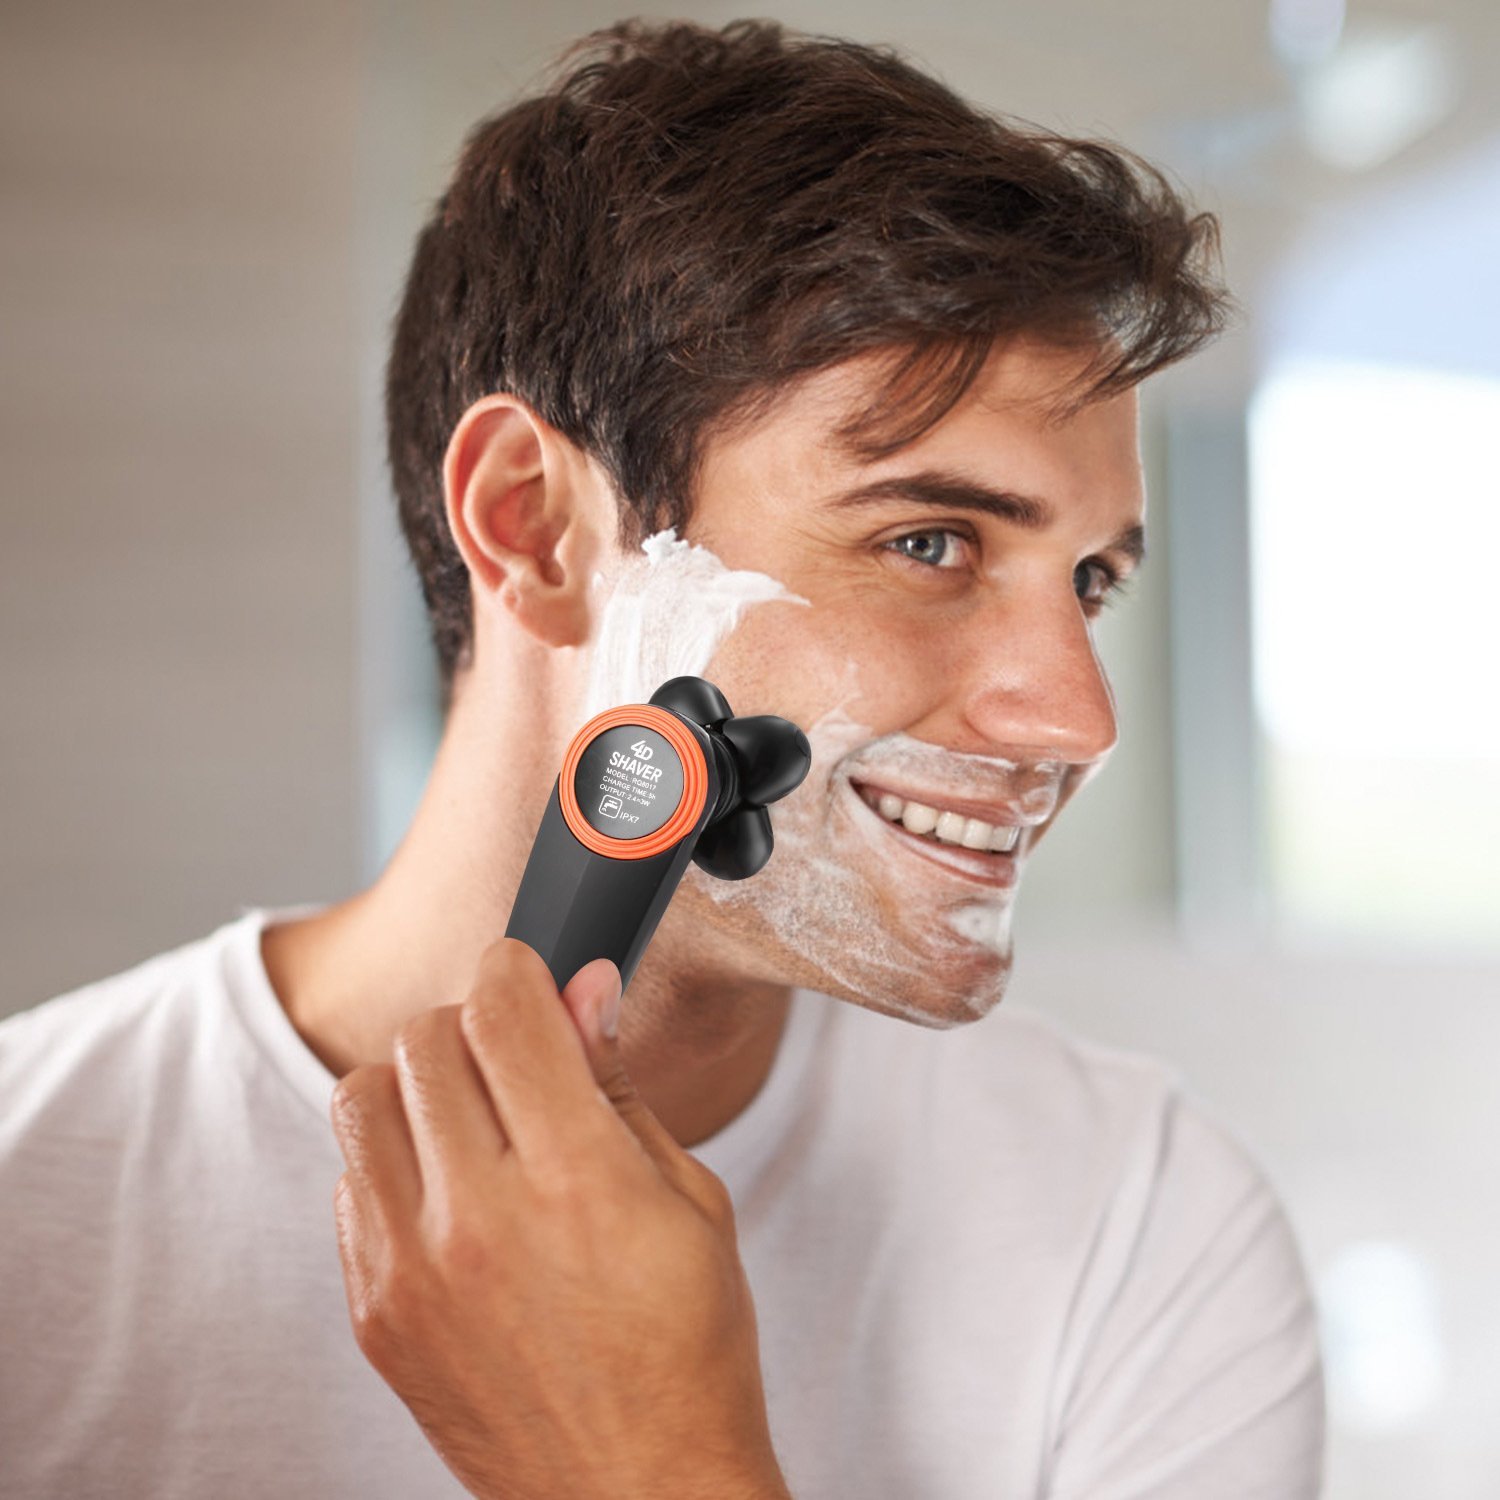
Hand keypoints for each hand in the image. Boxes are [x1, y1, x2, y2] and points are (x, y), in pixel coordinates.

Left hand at [328, 938, 790, 1499]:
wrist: (639, 1495)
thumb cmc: (689, 1351)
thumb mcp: (691, 1201)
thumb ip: (618, 1087)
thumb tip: (584, 993)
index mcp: (576, 1180)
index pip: (502, 1008)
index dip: (520, 969)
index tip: (533, 975)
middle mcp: (479, 1218)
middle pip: (424, 1037)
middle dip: (474, 1021)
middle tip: (516, 1056)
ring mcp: (411, 1271)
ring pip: (360, 1098)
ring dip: (418, 1084)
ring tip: (473, 1121)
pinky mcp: (374, 1314)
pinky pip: (348, 1185)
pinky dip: (393, 1164)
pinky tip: (451, 1196)